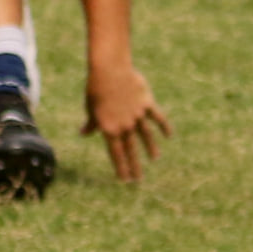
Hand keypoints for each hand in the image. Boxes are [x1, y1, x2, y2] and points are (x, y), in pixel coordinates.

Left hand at [82, 63, 171, 181]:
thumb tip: (83, 133)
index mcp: (109, 129)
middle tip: (139, 180)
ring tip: (154, 158)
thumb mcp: (90, 108)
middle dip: (135, 165)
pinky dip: (164, 126)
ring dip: (150, 148)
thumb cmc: (95, 89)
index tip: (125, 180)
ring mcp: (137, 115)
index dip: (120, 167)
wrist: (109, 71)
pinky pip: (158, 117)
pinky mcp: (147, 103)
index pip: (116, 153)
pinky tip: (169, 135)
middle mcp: (125, 125)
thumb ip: (91, 124)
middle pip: (131, 149)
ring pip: (146, 136)